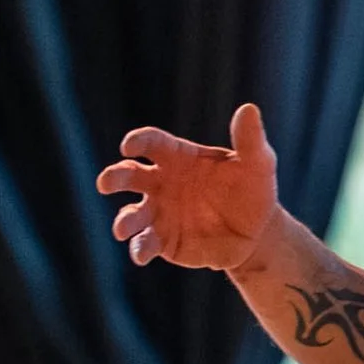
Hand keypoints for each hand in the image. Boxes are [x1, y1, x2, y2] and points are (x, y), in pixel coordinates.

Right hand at [96, 103, 283, 273]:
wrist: (256, 233)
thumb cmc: (253, 190)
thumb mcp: (258, 164)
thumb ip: (250, 140)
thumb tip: (249, 109)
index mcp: (177, 157)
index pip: (151, 143)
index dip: (137, 142)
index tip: (129, 146)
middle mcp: (160, 182)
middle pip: (128, 175)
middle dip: (113, 177)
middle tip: (105, 183)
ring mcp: (158, 212)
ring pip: (131, 213)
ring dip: (124, 220)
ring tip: (123, 228)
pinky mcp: (162, 240)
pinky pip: (144, 243)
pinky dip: (139, 248)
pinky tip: (140, 254)